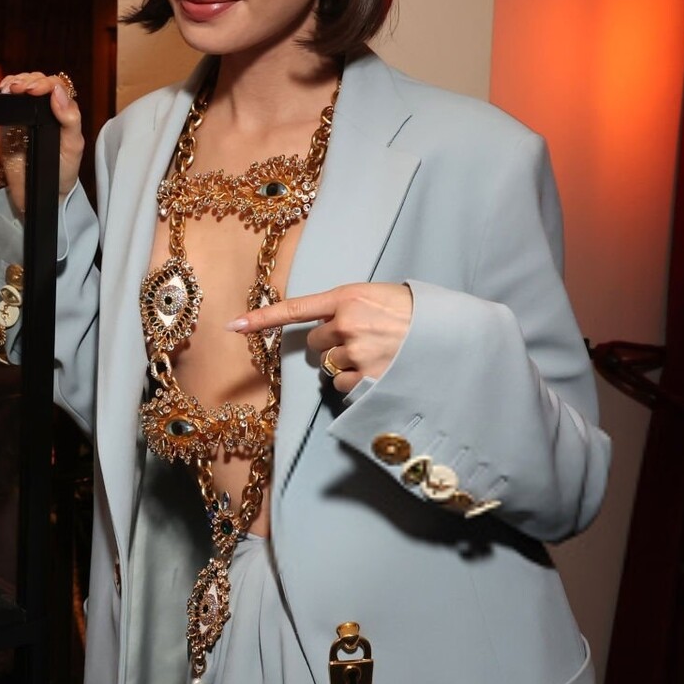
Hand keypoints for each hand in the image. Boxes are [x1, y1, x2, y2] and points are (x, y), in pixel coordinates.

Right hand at [0, 71, 83, 213]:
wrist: (41, 194)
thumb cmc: (62, 170)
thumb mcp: (74, 146)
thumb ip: (71, 119)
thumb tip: (57, 93)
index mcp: (63, 111)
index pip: (56, 86)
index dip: (46, 83)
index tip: (36, 91)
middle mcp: (44, 109)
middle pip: (37, 81)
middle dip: (29, 80)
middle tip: (22, 89)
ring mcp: (25, 114)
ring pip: (21, 86)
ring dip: (16, 81)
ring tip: (12, 88)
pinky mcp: (8, 123)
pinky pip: (5, 102)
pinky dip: (3, 90)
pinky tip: (3, 91)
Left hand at [230, 282, 412, 395]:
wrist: (450, 333)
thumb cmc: (416, 312)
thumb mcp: (380, 296)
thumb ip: (350, 307)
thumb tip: (330, 324)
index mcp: (347, 297)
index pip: (295, 309)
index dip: (261, 319)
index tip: (233, 326)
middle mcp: (346, 325)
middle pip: (315, 344)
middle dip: (332, 344)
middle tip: (363, 339)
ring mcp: (356, 354)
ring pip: (330, 368)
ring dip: (347, 365)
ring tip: (378, 355)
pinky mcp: (367, 379)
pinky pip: (345, 386)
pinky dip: (358, 383)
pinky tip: (380, 371)